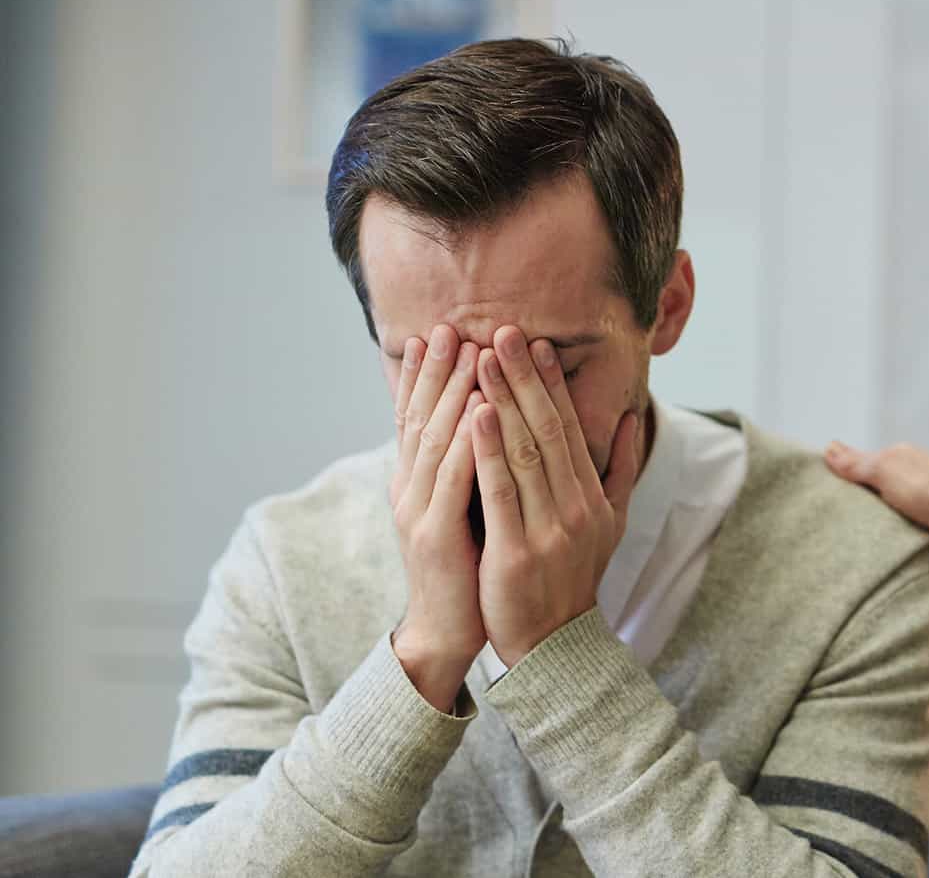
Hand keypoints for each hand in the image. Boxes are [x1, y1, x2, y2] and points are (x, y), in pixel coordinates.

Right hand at [389, 324, 485, 712]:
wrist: (448, 631)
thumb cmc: (467, 567)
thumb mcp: (466, 508)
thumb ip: (473, 467)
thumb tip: (487, 422)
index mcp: (418, 482)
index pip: (418, 417)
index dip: (425, 375)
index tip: (439, 333)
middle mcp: (411, 489)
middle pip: (422, 418)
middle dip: (437, 371)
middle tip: (450, 327)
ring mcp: (419, 512)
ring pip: (436, 441)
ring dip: (452, 394)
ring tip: (469, 354)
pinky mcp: (437, 537)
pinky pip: (453, 481)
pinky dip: (467, 444)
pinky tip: (480, 414)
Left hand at [471, 326, 641, 666]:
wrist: (554, 646)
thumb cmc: (574, 578)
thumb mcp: (611, 523)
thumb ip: (622, 469)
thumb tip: (632, 419)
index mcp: (593, 496)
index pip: (569, 428)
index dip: (552, 384)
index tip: (535, 343)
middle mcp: (576, 507)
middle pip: (547, 429)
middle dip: (524, 378)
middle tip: (503, 332)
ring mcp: (549, 529)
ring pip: (525, 452)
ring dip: (503, 400)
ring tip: (482, 358)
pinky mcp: (518, 552)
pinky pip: (502, 492)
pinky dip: (488, 451)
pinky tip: (474, 416)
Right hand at [823, 442, 928, 574]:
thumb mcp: (887, 469)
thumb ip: (857, 463)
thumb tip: (829, 447)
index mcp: (900, 461)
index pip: (861, 468)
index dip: (840, 480)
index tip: (816, 495)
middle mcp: (911, 484)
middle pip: (872, 497)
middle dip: (855, 510)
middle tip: (826, 525)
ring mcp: (920, 511)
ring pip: (884, 522)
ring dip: (873, 531)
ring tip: (844, 544)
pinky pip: (901, 543)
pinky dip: (890, 548)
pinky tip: (873, 556)